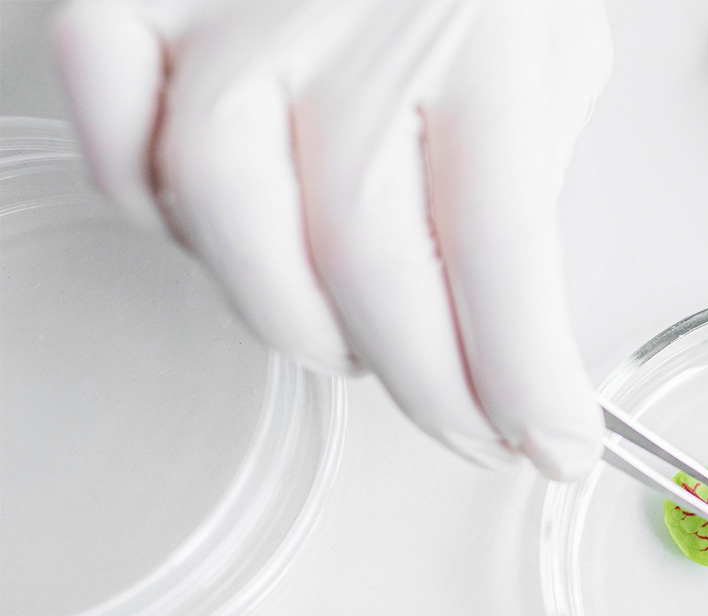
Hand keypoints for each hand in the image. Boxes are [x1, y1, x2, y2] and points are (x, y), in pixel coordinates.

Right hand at [54, 0, 610, 476]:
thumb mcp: (557, 44)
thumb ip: (533, 167)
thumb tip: (506, 313)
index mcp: (488, 47)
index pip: (505, 261)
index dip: (529, 384)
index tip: (554, 449)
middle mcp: (358, 42)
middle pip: (374, 274)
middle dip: (433, 394)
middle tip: (472, 430)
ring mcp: (232, 18)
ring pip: (232, 232)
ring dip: (300, 328)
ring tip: (354, 351)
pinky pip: (119, 147)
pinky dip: (162, 220)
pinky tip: (226, 236)